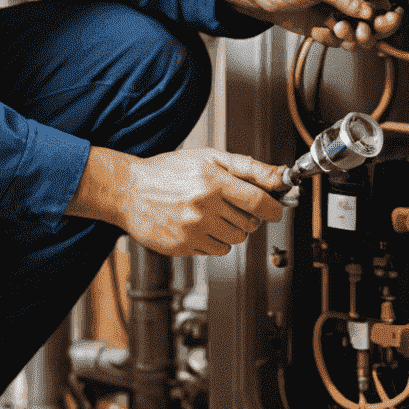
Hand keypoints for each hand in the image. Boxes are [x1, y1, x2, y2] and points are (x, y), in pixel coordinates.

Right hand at [66, 146, 285, 256]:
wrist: (129, 190)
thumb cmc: (168, 171)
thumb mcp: (209, 158)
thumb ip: (248, 167)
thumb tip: (280, 176)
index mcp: (211, 181)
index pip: (257, 201)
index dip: (273, 208)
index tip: (275, 210)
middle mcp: (202, 207)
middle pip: (249, 224)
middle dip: (248, 216)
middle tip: (231, 204)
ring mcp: (192, 230)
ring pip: (235, 240)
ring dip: (232, 229)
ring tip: (212, 214)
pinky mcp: (183, 247)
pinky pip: (216, 250)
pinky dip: (214, 240)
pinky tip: (198, 225)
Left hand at [220, 0, 403, 51]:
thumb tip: (366, 8)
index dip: (379, 2)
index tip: (376, 13)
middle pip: (375, 12)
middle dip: (374, 24)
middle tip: (365, 30)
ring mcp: (336, 10)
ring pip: (361, 29)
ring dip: (353, 35)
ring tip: (340, 31)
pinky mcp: (326, 26)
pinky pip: (341, 39)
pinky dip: (334, 40)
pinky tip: (320, 32)